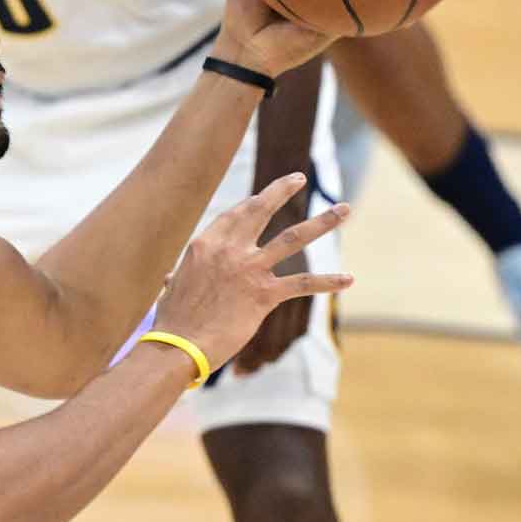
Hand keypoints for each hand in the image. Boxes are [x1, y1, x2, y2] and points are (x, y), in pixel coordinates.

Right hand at [153, 173, 352, 369]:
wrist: (179, 344)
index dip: (253, 201)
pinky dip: (327, 281)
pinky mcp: (265, 294)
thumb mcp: (174, 287)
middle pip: (261, 209)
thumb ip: (180, 276)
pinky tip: (348, 279)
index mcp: (205, 244)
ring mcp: (249, 269)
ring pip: (293, 237)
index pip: (235, 214)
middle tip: (299, 178)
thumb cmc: (172, 319)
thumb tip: (173, 278)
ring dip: (322, 222)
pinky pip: (302, 283)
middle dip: (282, 190)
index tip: (266, 194)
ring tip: (344, 209)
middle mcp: (229, 249)